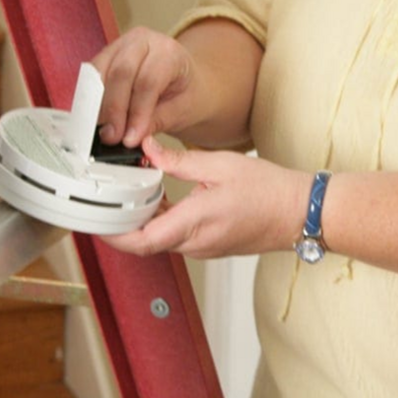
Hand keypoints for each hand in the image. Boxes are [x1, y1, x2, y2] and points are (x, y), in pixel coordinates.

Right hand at [91, 27, 201, 146]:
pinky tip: (97, 117)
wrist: (182, 80)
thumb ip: (154, 122)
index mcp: (169, 51)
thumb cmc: (184, 92)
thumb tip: (129, 137)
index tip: (129, 138)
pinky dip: (91, 98)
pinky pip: (92, 74)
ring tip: (104, 130)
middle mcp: (143, 41)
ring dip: (98, 104)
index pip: (148, 80)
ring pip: (100, 72)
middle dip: (114, 108)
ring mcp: (121, 44)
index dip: (136, 112)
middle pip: (121, 72)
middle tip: (112, 136)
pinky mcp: (105, 54)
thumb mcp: (180, 111)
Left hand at [101, 138, 308, 258]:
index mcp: (195, 223)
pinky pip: (177, 238)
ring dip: (144, 220)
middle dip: (124, 221)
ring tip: (135, 191)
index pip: (141, 241)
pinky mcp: (210, 245)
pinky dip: (163, 220)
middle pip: (146, 241)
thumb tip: (148, 149)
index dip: (113, 235)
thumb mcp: (219, 164)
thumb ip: (177, 159)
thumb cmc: (270, 191)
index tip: (97, 222)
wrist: (300, 211)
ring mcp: (204, 248)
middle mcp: (196, 243)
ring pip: (161, 239)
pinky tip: (162, 199)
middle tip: (110, 196)